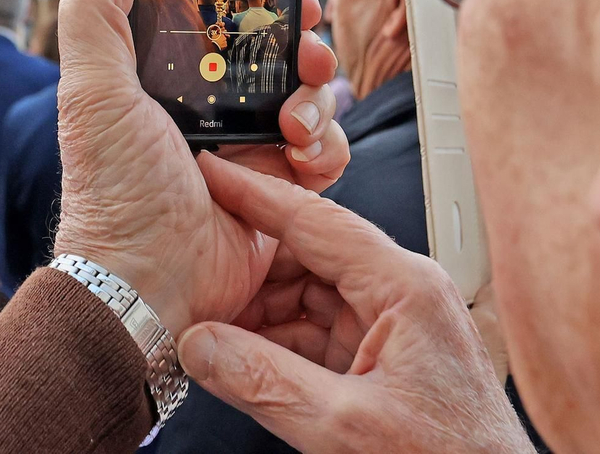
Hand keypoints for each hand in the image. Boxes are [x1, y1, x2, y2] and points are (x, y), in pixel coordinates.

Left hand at [51, 0, 348, 335]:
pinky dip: (326, 147)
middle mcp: (209, 108)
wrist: (148, 281)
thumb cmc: (112, 192)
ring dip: (316, 97)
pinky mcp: (280, 188)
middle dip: (300, 43)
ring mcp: (248, 148)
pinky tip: (302, 156)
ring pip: (309, 95)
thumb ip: (97, 12)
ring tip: (293, 120)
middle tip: (303, 50)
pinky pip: (325, 151)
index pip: (220, 18)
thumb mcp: (92, 90)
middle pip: (276, 51)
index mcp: (165, 78)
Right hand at [177, 153, 531, 453]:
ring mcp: (394, 329)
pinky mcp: (384, 363)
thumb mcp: (345, 427)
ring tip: (206, 321)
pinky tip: (240, 357)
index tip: (208, 173)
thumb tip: (199, 344)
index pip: (315, 220)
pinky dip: (276, 344)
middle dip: (248, 267)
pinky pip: (318, 335)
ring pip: (308, 297)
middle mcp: (403, 296)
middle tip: (193, 271)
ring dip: (258, 312)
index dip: (253, 194)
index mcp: (405, 288)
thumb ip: (264, 382)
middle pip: (306, 257)